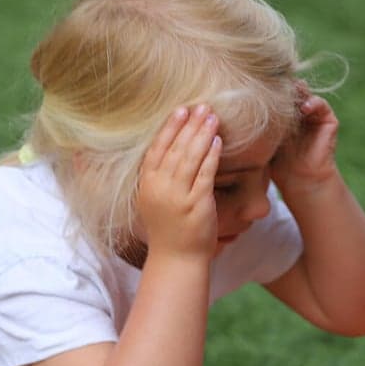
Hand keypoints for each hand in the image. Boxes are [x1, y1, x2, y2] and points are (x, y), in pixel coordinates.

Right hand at [135, 104, 221, 259]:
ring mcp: (177, 196)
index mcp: (146, 185)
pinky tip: (218, 141)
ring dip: (202, 134)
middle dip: (189, 125)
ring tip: (212, 117)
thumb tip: (166, 154)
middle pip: (175, 148)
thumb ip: (158, 178)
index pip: (156, 149)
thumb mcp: (154, 201)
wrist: (177, 259)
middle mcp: (159, 188)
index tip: (180, 110)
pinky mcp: (196, 204)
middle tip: (201, 106)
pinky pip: (205, 173)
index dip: (169, 128)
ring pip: (190, 157)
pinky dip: (211, 155)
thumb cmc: (168, 230)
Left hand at [271, 81, 339, 191]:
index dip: (271, 88)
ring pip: (306, 94)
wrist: (300, 179)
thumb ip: (261, 120)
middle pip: (292, 90)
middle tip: (276, 85)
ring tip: (289, 97)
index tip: (262, 86)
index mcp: (286, 113)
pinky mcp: (329, 121)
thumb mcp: (266, 137)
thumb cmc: (278, 162)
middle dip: (285, 87)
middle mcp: (301, 111)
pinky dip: (313, 102)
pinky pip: (321, 104)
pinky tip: (304, 108)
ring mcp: (316, 115)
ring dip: (298, 93)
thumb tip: (243, 99)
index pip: (279, 93)